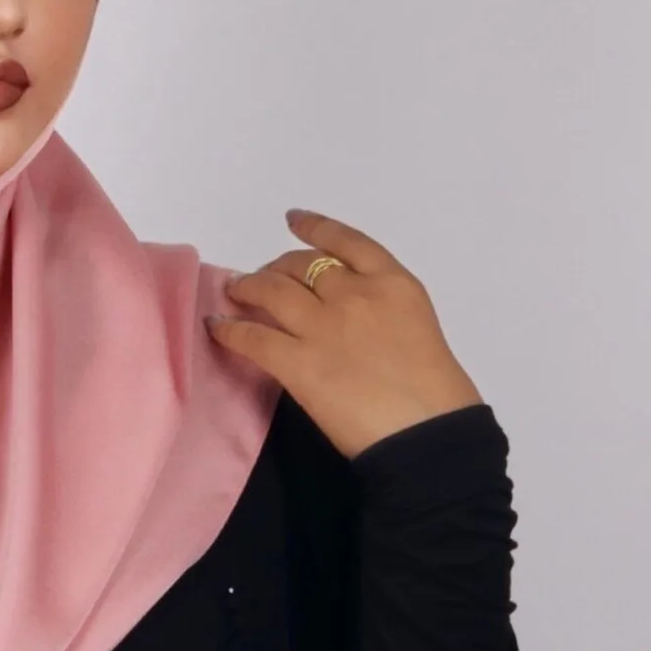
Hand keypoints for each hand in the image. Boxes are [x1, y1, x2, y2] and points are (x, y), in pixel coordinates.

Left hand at [204, 209, 484, 460]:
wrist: (427, 431)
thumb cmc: (433, 394)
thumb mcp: (415, 328)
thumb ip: (381, 312)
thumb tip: (348, 319)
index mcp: (392, 283)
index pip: (346, 242)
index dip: (315, 227)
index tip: (294, 219)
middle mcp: (355, 293)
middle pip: (302, 265)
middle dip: (277, 267)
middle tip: (262, 278)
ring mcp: (324, 326)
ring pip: (273, 291)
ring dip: (248, 287)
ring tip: (234, 291)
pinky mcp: (299, 362)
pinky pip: (253, 337)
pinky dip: (230, 330)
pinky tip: (218, 328)